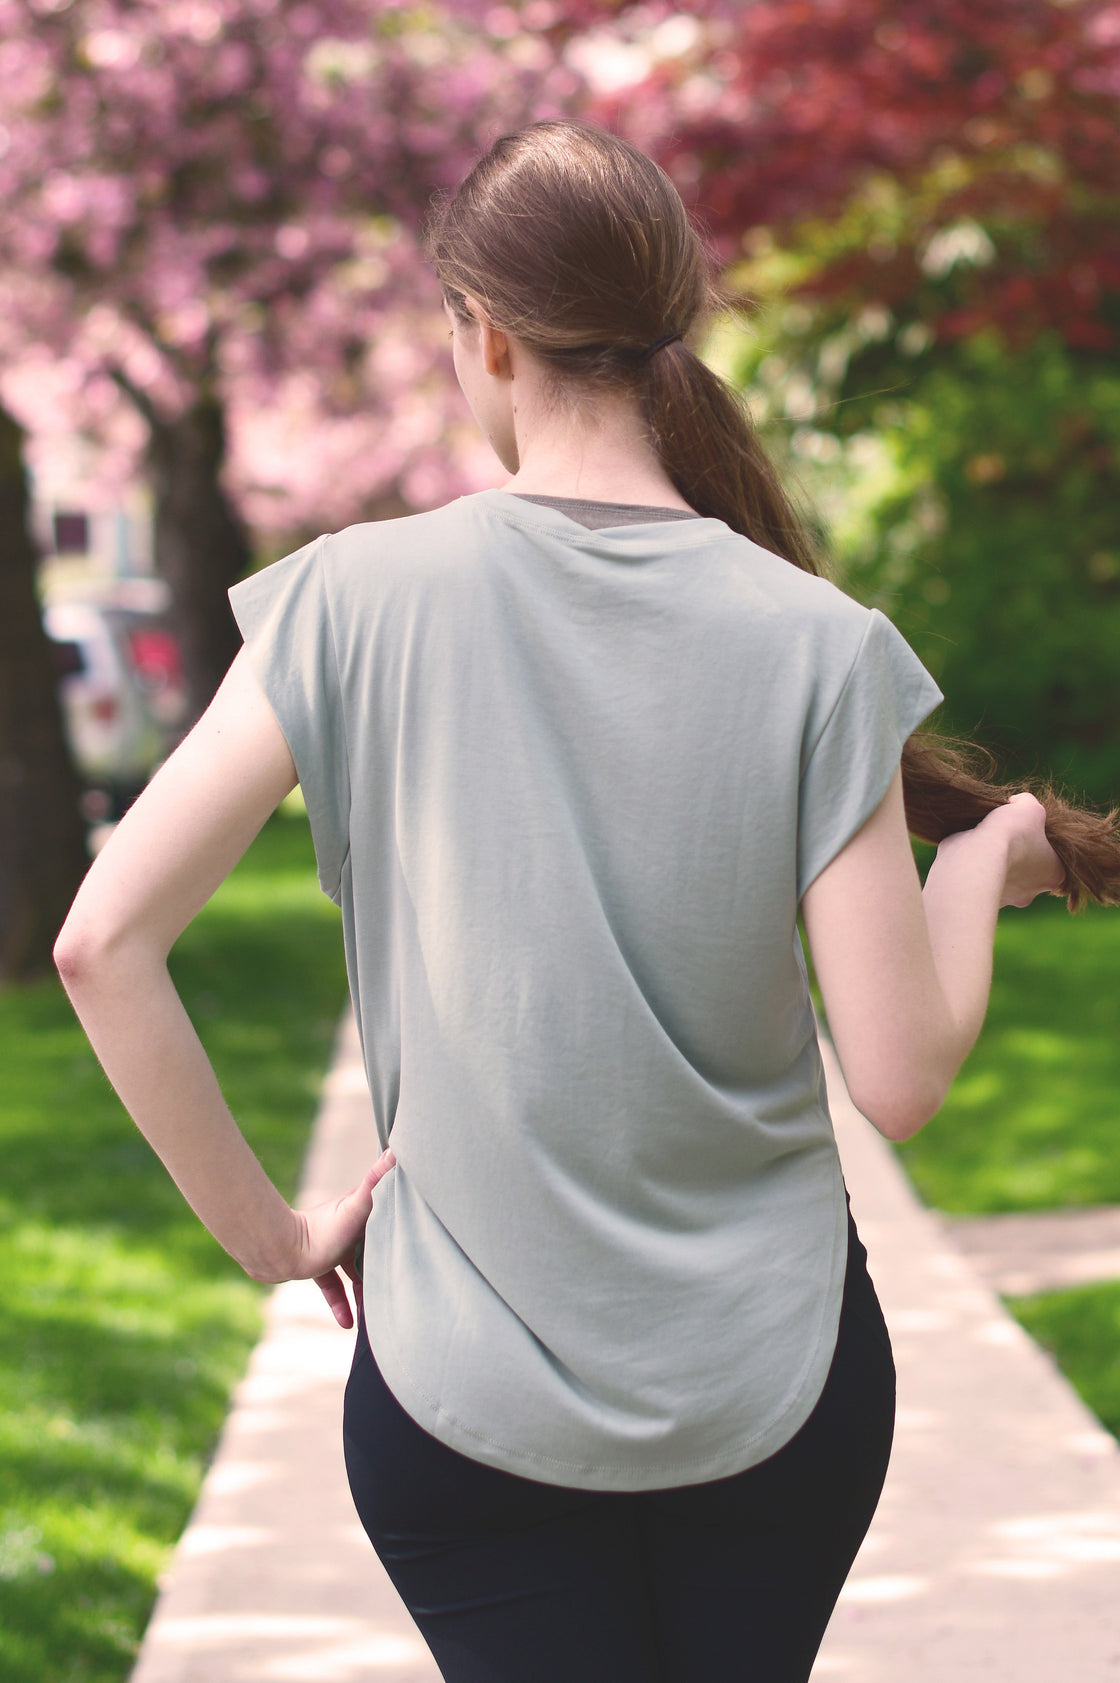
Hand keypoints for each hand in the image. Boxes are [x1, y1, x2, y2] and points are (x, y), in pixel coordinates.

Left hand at [289, 1148, 395, 1328]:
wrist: (278, 1252)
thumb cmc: (320, 1230)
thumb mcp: (356, 1206)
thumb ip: (376, 1180)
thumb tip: (395, 1150)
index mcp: (362, 1214)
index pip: (389, 1224)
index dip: (402, 1235)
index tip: (420, 1250)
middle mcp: (349, 1231)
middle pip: (374, 1252)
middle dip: (386, 1269)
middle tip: (402, 1290)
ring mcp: (333, 1250)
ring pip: (355, 1274)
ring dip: (365, 1293)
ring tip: (377, 1315)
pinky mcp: (317, 1268)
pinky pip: (333, 1288)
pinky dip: (341, 1305)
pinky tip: (348, 1324)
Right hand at [979, 792, 1064, 907]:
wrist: (978, 853)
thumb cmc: (1012, 832)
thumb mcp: (1029, 806)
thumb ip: (1028, 803)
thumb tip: (1017, 803)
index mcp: (1055, 874)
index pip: (1052, 859)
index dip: (1039, 841)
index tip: (1025, 830)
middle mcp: (1032, 892)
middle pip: (1027, 871)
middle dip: (1015, 855)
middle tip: (1003, 837)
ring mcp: (1006, 898)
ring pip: (1002, 877)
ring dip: (994, 862)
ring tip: (983, 841)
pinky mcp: (980, 896)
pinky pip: (979, 880)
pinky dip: (975, 867)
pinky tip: (969, 851)